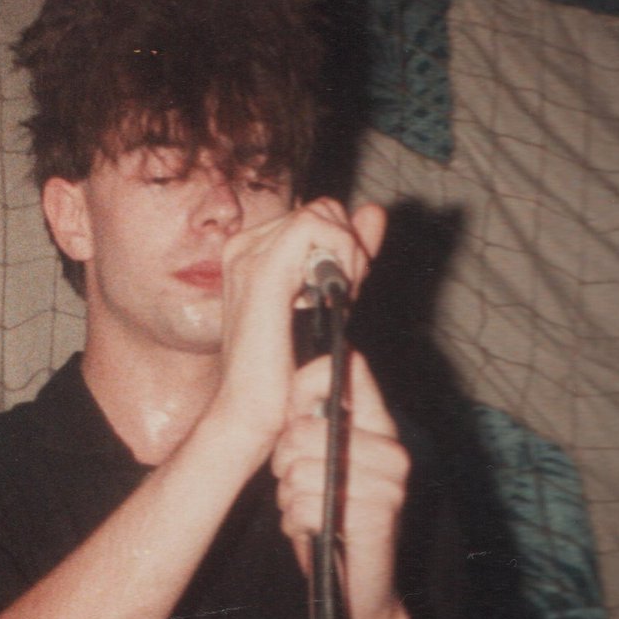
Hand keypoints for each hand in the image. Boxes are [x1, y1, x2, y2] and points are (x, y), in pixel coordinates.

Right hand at [212, 199, 386, 458]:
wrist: (251, 409)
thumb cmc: (284, 365)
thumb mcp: (328, 295)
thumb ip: (349, 251)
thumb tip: (374, 211)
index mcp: (251, 248)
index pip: (317, 214)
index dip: (344, 244)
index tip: (346, 288)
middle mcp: (244, 245)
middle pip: (322, 209)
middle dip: (347, 247)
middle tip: (344, 296)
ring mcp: (249, 254)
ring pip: (322, 214)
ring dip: (347, 254)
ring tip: (340, 299)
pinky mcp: (264, 271)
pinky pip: (315, 227)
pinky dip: (342, 254)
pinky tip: (340, 292)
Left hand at [271, 350, 410, 618]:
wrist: (358, 591)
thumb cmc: (329, 518)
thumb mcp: (317, 462)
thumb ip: (308, 424)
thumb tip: (287, 391)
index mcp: (379, 425)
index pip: (348, 371)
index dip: (305, 384)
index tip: (292, 415)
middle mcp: (392, 448)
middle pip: (303, 429)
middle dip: (284, 462)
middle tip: (296, 484)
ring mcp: (390, 482)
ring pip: (298, 469)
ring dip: (289, 498)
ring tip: (307, 510)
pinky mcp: (378, 516)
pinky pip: (305, 504)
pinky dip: (296, 523)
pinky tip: (313, 531)